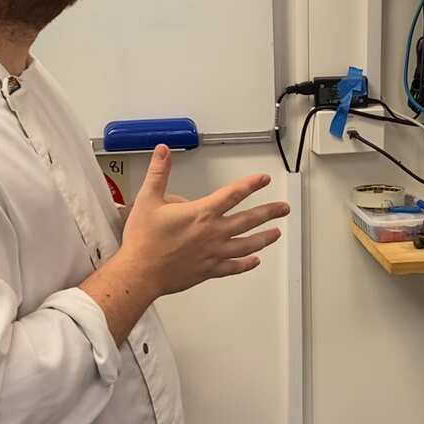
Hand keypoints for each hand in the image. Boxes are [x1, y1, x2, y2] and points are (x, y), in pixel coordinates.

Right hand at [112, 145, 289, 299]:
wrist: (139, 273)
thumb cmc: (143, 239)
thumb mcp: (147, 199)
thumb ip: (158, 173)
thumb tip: (163, 151)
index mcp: (201, 213)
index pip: (232, 194)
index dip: (250, 185)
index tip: (263, 179)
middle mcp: (212, 233)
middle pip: (248, 220)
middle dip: (268, 212)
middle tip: (284, 208)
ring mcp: (213, 253)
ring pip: (245, 244)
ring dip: (263, 238)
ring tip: (276, 233)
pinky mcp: (208, 270)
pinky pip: (232, 266)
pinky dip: (245, 264)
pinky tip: (255, 261)